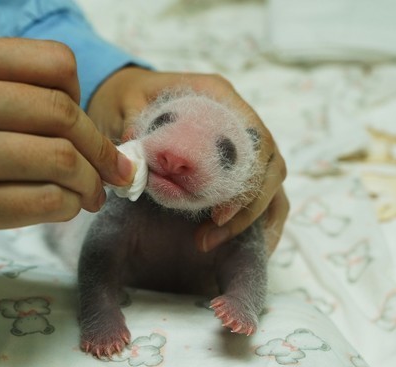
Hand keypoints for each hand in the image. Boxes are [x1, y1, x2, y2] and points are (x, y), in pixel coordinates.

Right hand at [0, 37, 133, 266]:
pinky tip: (62, 208)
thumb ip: (7, 91)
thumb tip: (89, 123)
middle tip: (112, 171)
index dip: (82, 97)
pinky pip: (40, 202)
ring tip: (89, 195)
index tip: (86, 127)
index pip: (54, 62)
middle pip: (62, 113)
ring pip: (59, 160)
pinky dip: (66, 206)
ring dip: (89, 183)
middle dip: (101, 149)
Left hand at [88, 67, 287, 253]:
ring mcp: (239, 143)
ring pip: (270, 182)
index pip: (257, 138)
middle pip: (270, 165)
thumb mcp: (125, 102)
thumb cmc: (129, 95)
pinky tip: (239, 243)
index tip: (220, 212)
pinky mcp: (232, 163)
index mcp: (219, 96)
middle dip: (249, 205)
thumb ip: (134, 124)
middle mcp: (238, 118)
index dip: (248, 178)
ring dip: (251, 216)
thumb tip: (137, 154)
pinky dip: (255, 218)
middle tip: (214, 229)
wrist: (126, 97)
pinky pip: (260, 192)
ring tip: (210, 240)